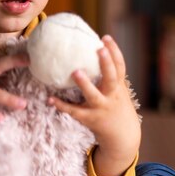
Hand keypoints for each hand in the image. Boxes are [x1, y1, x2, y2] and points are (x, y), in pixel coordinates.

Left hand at [48, 35, 140, 175]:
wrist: (123, 137)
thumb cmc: (116, 108)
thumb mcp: (118, 92)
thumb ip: (109, 77)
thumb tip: (95, 54)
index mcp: (118, 87)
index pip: (120, 67)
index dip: (114, 52)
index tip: (105, 38)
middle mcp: (112, 96)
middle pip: (111, 78)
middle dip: (106, 63)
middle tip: (99, 49)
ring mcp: (102, 108)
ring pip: (94, 96)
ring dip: (85, 84)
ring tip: (75, 72)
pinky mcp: (91, 119)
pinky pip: (75, 112)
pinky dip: (62, 106)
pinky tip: (50, 99)